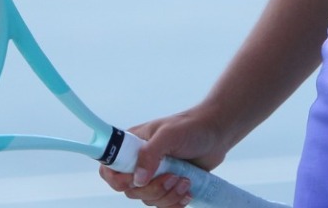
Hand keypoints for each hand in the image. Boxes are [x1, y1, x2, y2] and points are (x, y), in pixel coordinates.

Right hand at [96, 109, 231, 206]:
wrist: (217, 133)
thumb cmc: (192, 127)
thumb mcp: (169, 134)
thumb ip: (150, 154)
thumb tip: (138, 179)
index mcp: (132, 146)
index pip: (109, 169)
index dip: (118, 180)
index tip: (137, 180)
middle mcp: (140, 163)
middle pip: (130, 190)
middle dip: (153, 188)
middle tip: (173, 176)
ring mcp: (154, 176)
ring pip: (148, 199)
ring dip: (168, 196)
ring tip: (185, 181)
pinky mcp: (169, 186)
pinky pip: (163, 205)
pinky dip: (175, 203)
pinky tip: (188, 193)